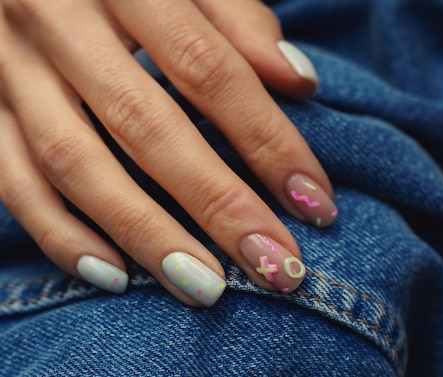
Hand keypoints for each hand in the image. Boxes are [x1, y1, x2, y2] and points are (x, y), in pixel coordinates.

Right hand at [0, 0, 337, 305]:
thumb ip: (237, 19)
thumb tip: (298, 81)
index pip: (209, 70)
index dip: (267, 140)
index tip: (314, 201)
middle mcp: (55, 18)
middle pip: (147, 126)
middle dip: (217, 205)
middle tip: (273, 265)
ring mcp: (6, 65)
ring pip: (74, 163)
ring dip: (144, 234)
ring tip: (205, 288)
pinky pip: (11, 179)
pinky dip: (58, 233)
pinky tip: (114, 276)